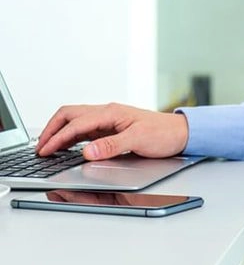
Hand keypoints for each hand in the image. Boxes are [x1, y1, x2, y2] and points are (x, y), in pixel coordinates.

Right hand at [36, 103, 188, 159]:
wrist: (182, 133)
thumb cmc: (164, 134)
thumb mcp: (138, 140)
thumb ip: (111, 146)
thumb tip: (87, 151)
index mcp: (111, 112)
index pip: (76, 124)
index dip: (58, 138)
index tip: (45, 150)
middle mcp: (107, 113)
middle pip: (70, 116)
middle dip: (52, 130)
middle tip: (41, 147)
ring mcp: (110, 120)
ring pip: (76, 121)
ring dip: (60, 132)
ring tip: (49, 146)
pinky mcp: (113, 128)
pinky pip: (86, 129)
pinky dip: (72, 136)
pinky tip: (69, 145)